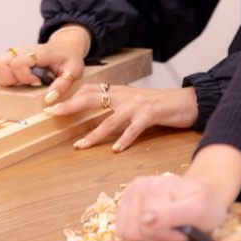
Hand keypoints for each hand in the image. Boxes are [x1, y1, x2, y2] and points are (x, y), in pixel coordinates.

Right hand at [0, 24, 90, 102]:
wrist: (64, 48)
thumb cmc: (68, 60)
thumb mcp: (73, 71)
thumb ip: (62, 85)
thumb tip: (49, 99)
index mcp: (37, 52)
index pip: (18, 63)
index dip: (24, 77)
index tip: (37, 81)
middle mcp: (21, 50)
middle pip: (0, 64)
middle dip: (11, 80)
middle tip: (27, 83)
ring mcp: (13, 54)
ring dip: (4, 79)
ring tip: (20, 83)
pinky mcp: (9, 59)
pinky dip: (3, 77)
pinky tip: (17, 81)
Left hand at [47, 85, 197, 151]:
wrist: (186, 101)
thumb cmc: (160, 105)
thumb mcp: (134, 102)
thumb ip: (117, 107)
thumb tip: (99, 118)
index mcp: (119, 92)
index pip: (89, 90)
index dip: (71, 97)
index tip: (53, 105)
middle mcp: (125, 96)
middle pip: (91, 99)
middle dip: (71, 107)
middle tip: (54, 114)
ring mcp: (137, 105)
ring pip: (110, 120)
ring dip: (94, 135)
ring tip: (80, 145)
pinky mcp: (151, 114)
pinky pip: (134, 129)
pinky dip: (124, 140)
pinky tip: (116, 150)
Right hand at [115, 144, 240, 240]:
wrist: (204, 193)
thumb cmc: (205, 202)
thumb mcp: (199, 209)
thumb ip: (173, 214)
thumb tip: (145, 220)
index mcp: (153, 185)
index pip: (147, 226)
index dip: (166, 236)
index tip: (184, 233)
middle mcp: (136, 187)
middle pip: (135, 230)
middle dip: (158, 238)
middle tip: (178, 232)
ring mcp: (128, 196)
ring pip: (127, 232)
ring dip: (149, 238)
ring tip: (168, 231)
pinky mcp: (125, 206)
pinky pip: (124, 231)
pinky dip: (140, 236)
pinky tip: (156, 230)